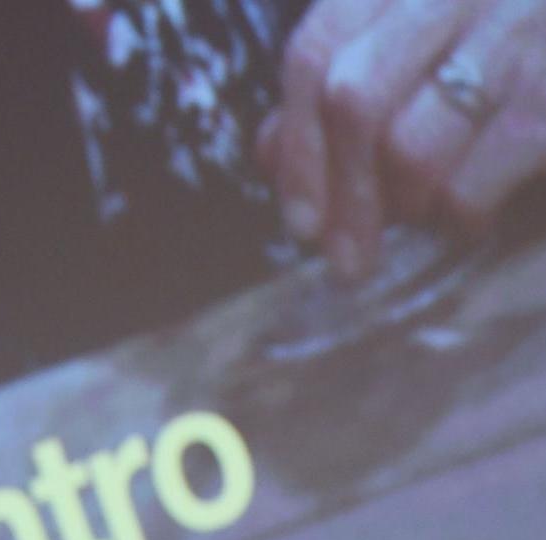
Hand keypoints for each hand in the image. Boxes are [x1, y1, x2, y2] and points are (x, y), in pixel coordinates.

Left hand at [257, 0, 545, 280]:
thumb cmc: (522, 47)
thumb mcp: (430, 42)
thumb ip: (352, 82)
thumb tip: (273, 151)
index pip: (318, 50)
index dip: (294, 143)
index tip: (300, 221)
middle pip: (353, 98)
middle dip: (342, 196)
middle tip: (348, 259)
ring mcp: (524, 26)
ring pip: (412, 145)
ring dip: (406, 205)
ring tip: (426, 216)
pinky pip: (474, 176)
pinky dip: (462, 214)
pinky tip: (472, 220)